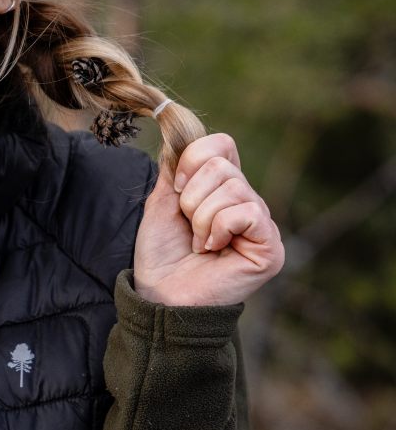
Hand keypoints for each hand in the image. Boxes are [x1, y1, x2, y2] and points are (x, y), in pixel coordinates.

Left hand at [133, 133, 284, 306]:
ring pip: (232, 188)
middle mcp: (247, 202)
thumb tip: (178, 134)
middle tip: (189, 229)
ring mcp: (261, 224)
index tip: (176, 191)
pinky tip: (213, 250)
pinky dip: (218, 229)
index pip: (221, 144)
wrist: (160, 296)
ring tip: (199, 245)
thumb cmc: (160, 256)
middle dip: (191, 198)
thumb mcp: (162, 203)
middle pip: (222, 164)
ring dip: (201, 218)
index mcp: (223, 190)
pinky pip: (246, 212)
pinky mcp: (270, 246)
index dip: (193, 159)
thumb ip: (175, 169)